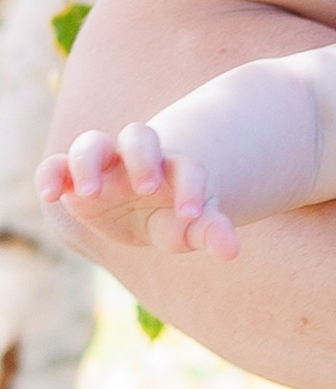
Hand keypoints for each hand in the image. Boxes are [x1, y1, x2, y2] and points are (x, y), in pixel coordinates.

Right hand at [40, 123, 238, 258]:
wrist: (145, 212)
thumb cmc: (174, 217)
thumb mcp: (192, 226)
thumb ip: (212, 232)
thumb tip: (232, 252)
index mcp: (174, 168)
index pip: (187, 166)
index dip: (192, 186)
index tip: (193, 213)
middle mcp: (138, 159)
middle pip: (139, 136)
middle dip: (142, 158)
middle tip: (146, 188)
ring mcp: (104, 164)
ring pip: (92, 143)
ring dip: (89, 163)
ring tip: (91, 192)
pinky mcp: (73, 179)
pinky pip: (55, 166)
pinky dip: (50, 174)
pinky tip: (49, 196)